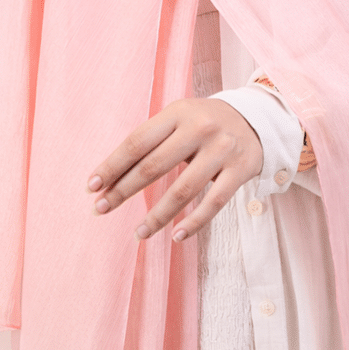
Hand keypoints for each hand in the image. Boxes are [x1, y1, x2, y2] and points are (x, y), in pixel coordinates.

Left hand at [87, 98, 263, 242]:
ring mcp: (221, 149)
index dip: (112, 166)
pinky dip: (194, 222)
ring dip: (157, 215)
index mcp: (177, 113)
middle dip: (124, 191)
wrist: (257, 119)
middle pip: (154, 166)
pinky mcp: (240, 170)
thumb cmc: (204, 123)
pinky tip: (177, 236)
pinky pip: (214, 202)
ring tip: (138, 234)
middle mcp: (199, 128)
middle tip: (101, 209)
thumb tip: (112, 176)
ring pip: (183, 189)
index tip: (91, 187)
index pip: (137, 142)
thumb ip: (152, 141)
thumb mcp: (179, 119)